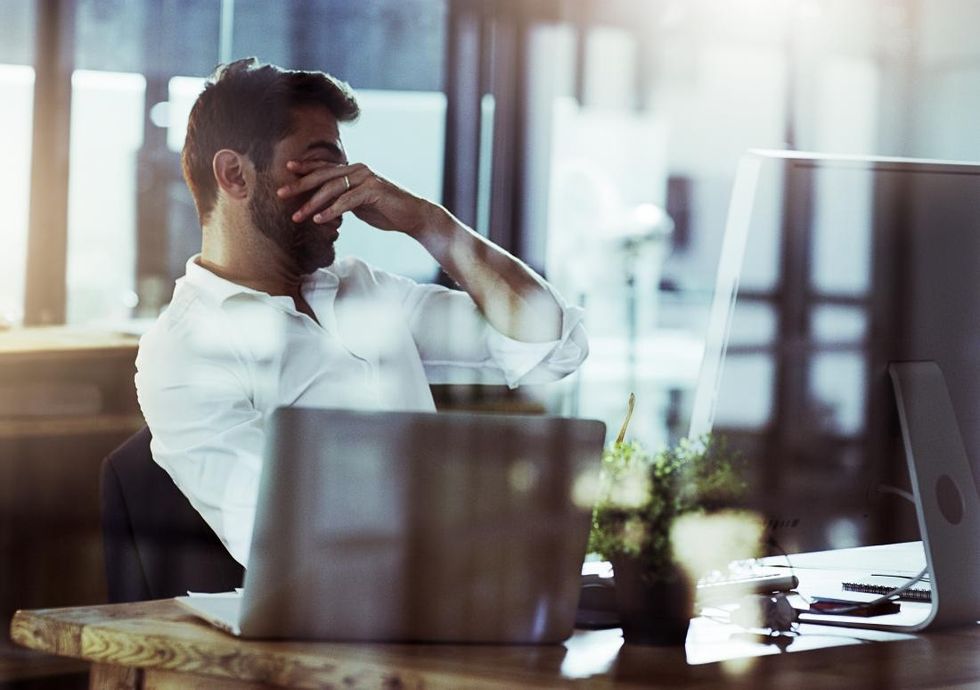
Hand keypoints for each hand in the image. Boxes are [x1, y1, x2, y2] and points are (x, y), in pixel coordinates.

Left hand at [276, 161, 437, 236]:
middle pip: (323, 175)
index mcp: (353, 171)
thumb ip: (342, 199)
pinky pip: (347, 200)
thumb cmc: (386, 211)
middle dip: (299, 185)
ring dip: (312, 203)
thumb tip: (322, 205)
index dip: (304, 168)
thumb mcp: (358, 204)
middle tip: (280, 193)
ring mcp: (367, 179)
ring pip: (332, 188)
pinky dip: (331, 210)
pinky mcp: (374, 191)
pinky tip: (319, 219)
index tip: (286, 170)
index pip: (324, 167)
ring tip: (297, 216)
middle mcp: (358, 170)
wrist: (412, 216)